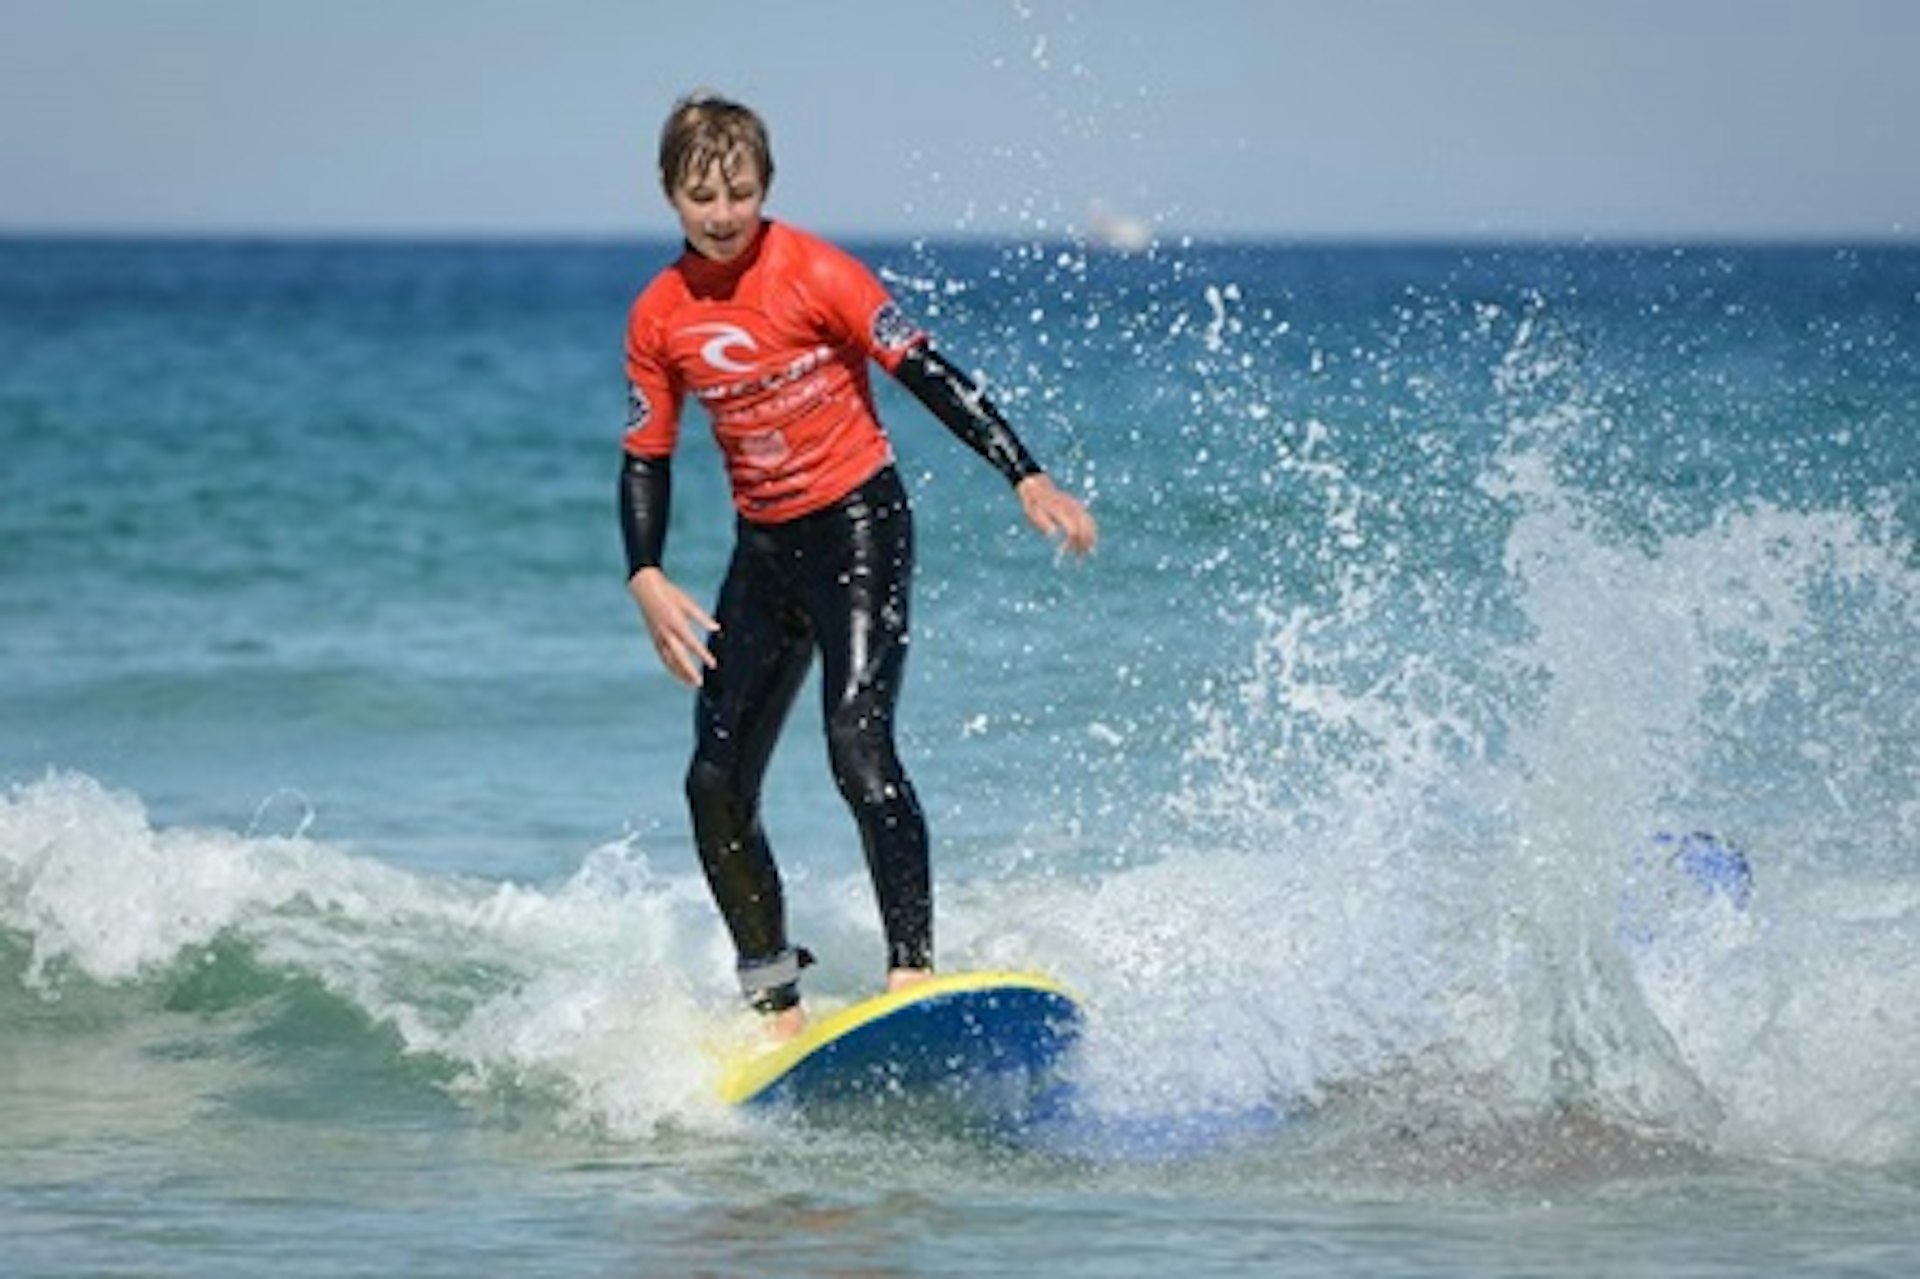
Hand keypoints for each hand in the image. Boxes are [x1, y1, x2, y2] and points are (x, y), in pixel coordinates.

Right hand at [628, 567, 717, 686]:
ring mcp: (658, 636)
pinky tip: (678, 673)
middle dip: (689, 671)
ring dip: (679, 673)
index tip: (713, 665)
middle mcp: (666, 632)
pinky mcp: (654, 638)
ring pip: (668, 660)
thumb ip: (702, 617)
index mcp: (676, 622)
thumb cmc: (670, 594)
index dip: (703, 655)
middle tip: (699, 683)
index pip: (692, 643)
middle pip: (678, 657)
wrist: (646, 588)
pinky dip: (670, 666)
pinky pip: (662, 656)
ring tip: (690, 683)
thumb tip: (716, 628)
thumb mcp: (687, 603)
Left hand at [1015, 473, 1097, 555]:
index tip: (1063, 552)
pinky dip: (1092, 530)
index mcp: (1060, 511)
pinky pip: (1089, 519)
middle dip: (1082, 545)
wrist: (1037, 487)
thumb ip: (1043, 523)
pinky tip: (1093, 541)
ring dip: (1090, 539)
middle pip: (1083, 529)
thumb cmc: (1034, 504)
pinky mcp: (1077, 506)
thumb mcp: (1033, 514)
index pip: (1073, 531)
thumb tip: (1052, 536)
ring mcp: (1076, 506)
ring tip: (1090, 553)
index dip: (1071, 544)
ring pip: (1089, 524)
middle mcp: (1071, 508)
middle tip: (1079, 559)